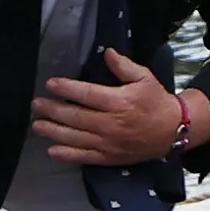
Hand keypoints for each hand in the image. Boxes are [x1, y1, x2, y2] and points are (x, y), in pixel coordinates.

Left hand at [33, 62, 207, 166]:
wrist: (173, 131)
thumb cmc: (156, 102)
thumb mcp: (144, 78)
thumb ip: (124, 66)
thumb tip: (107, 53)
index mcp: (119, 102)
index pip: (87, 94)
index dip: (66, 88)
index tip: (51, 84)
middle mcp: (111, 124)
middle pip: (75, 116)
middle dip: (53, 109)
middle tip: (36, 104)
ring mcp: (109, 143)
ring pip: (75, 137)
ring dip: (54, 131)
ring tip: (37, 125)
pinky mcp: (109, 157)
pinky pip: (85, 157)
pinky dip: (67, 155)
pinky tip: (52, 151)